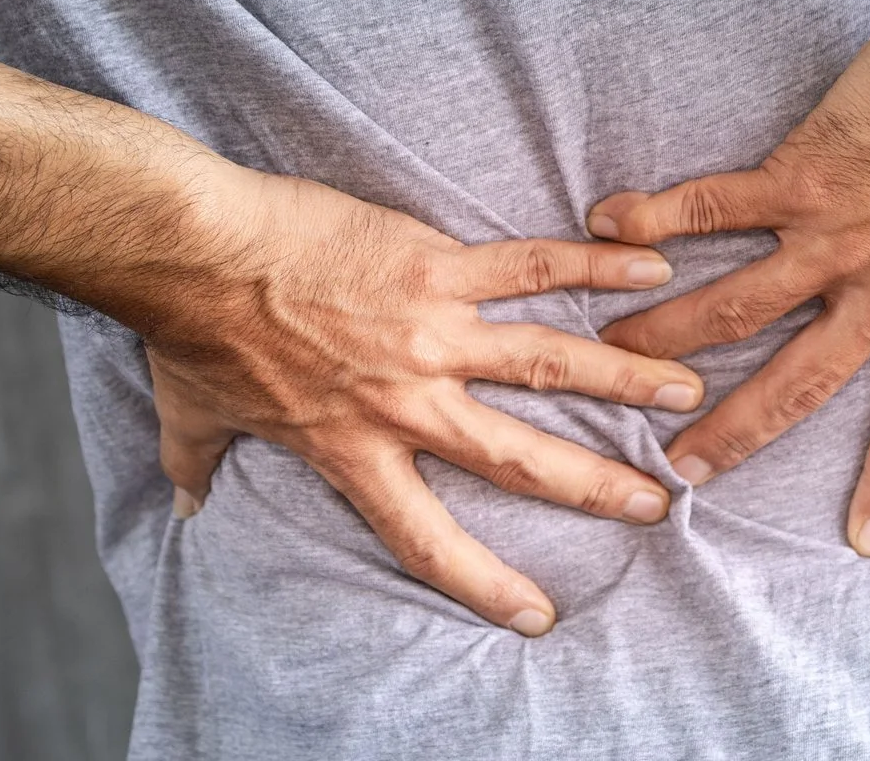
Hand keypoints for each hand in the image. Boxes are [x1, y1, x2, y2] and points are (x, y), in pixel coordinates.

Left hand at [139, 158, 706, 635]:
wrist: (195, 250)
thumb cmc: (189, 332)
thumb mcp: (192, 419)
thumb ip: (199, 465)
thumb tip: (185, 505)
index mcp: (353, 450)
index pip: (426, 536)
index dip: (483, 582)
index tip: (538, 618)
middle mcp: (406, 401)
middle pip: (519, 456)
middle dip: (596, 485)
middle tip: (659, 501)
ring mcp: (428, 330)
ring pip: (547, 361)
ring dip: (623, 376)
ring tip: (684, 388)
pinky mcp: (433, 264)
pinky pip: (528, 267)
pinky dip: (591, 264)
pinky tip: (647, 265)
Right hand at [588, 0, 869, 557]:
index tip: (861, 542)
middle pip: (797, 382)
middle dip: (732, 433)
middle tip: (677, 467)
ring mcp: (839, 237)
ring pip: (739, 305)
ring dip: (669, 331)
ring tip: (613, 350)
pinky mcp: (803, 176)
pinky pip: (716, 206)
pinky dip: (657, 216)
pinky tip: (608, 221)